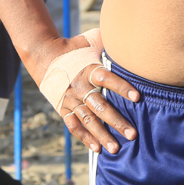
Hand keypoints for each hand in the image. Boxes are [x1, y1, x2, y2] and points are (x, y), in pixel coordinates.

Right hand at [38, 35, 140, 154]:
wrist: (46, 57)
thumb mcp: (91, 40)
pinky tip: (97, 149)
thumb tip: (131, 35)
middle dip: (116, 121)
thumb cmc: (77, 48)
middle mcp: (79, 86)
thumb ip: (109, 41)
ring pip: (88, 120)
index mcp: (88, 68)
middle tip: (132, 134)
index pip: (106, 78)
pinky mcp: (63, 109)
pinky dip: (85, 138)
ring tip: (116, 148)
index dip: (122, 87)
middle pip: (100, 106)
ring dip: (102, 135)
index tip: (138, 98)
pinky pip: (74, 126)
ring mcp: (70, 100)